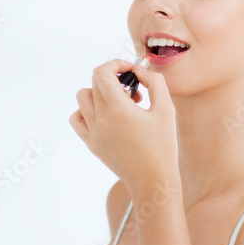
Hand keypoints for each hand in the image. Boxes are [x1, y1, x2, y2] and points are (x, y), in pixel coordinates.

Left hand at [69, 58, 179, 202]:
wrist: (152, 180)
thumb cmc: (163, 146)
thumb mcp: (166, 109)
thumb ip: (154, 82)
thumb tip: (139, 70)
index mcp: (118, 110)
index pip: (102, 73)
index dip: (115, 64)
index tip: (130, 69)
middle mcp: (100, 119)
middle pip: (94, 82)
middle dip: (113, 78)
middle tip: (132, 91)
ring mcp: (92, 132)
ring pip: (83, 97)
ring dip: (99, 92)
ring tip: (120, 104)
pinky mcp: (90, 143)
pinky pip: (77, 118)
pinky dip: (87, 110)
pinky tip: (106, 116)